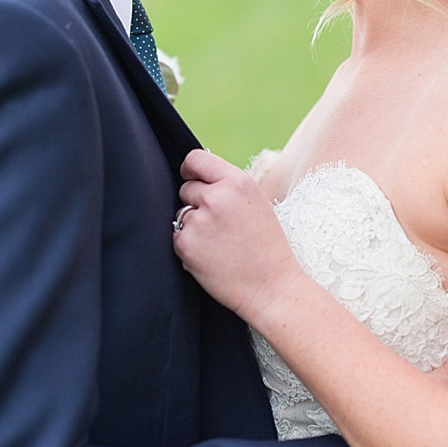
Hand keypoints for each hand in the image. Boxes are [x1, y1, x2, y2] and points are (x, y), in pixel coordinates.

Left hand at [172, 148, 303, 327]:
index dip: (190, 170)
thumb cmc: (266, 246)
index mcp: (238, 182)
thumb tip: (194, 175)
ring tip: (219, 243)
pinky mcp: (185, 243)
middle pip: (186, 188)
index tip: (190, 178)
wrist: (271, 287)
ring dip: (192, 226)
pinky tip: (211, 257)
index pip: (195, 159)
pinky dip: (188, 246)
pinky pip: (176, 236)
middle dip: (196, 203)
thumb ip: (227, 186)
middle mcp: (216, 197)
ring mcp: (199, 220)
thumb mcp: (255, 203)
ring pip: (181, 213)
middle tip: (220, 226)